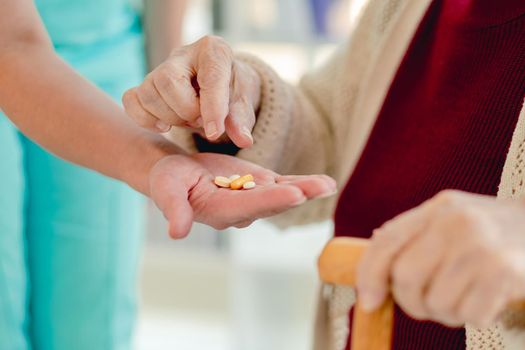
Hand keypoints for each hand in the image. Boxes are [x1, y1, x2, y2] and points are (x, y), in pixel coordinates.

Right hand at [123, 36, 259, 147]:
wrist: (219, 87)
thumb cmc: (232, 92)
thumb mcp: (243, 104)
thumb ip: (241, 120)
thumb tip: (244, 140)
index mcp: (213, 51)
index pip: (208, 76)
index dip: (212, 107)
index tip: (215, 132)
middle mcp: (183, 54)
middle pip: (168, 82)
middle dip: (186, 110)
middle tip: (201, 120)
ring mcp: (159, 68)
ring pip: (149, 93)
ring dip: (170, 117)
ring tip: (189, 120)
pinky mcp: (144, 85)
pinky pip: (131, 101)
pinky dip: (145, 119)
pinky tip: (164, 126)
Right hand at [149, 152, 335, 237]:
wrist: (179, 174)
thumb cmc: (168, 180)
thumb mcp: (166, 190)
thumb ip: (174, 208)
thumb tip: (176, 232)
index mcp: (221, 211)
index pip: (248, 207)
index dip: (271, 201)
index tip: (293, 194)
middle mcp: (241, 209)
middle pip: (272, 203)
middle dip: (296, 195)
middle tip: (319, 187)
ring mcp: (253, 198)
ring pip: (282, 194)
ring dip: (307, 189)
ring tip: (328, 184)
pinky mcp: (259, 186)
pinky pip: (284, 185)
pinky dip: (304, 184)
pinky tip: (325, 182)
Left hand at [356, 190, 524, 327]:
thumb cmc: (491, 232)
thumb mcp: (452, 220)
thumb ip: (414, 238)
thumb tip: (371, 274)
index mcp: (437, 209)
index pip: (386, 242)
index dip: (368, 275)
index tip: (368, 301)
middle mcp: (456, 223)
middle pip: (405, 277)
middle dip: (410, 302)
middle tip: (426, 305)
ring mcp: (481, 246)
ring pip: (437, 302)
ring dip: (446, 313)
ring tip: (463, 298)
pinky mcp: (504, 272)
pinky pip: (469, 315)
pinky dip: (473, 317)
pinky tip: (486, 299)